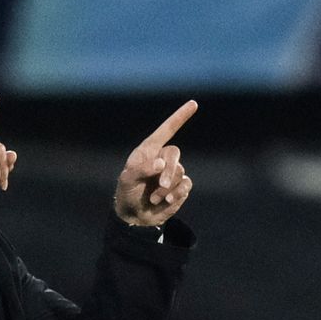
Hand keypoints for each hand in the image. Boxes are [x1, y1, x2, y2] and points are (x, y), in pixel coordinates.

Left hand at [114, 100, 197, 225]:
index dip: (179, 117)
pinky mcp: (180, 187)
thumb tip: (161, 163)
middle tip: (161, 186)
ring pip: (180, 172)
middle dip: (169, 170)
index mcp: (148, 151)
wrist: (135, 216)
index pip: (166, 130)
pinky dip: (176, 194)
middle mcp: (162, 158)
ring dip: (167, 188)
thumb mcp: (127, 181)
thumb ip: (141, 170)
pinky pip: (186, 185)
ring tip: (153, 198)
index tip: (193, 103)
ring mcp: (172, 172)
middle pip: (175, 153)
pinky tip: (165, 201)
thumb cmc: (127, 193)